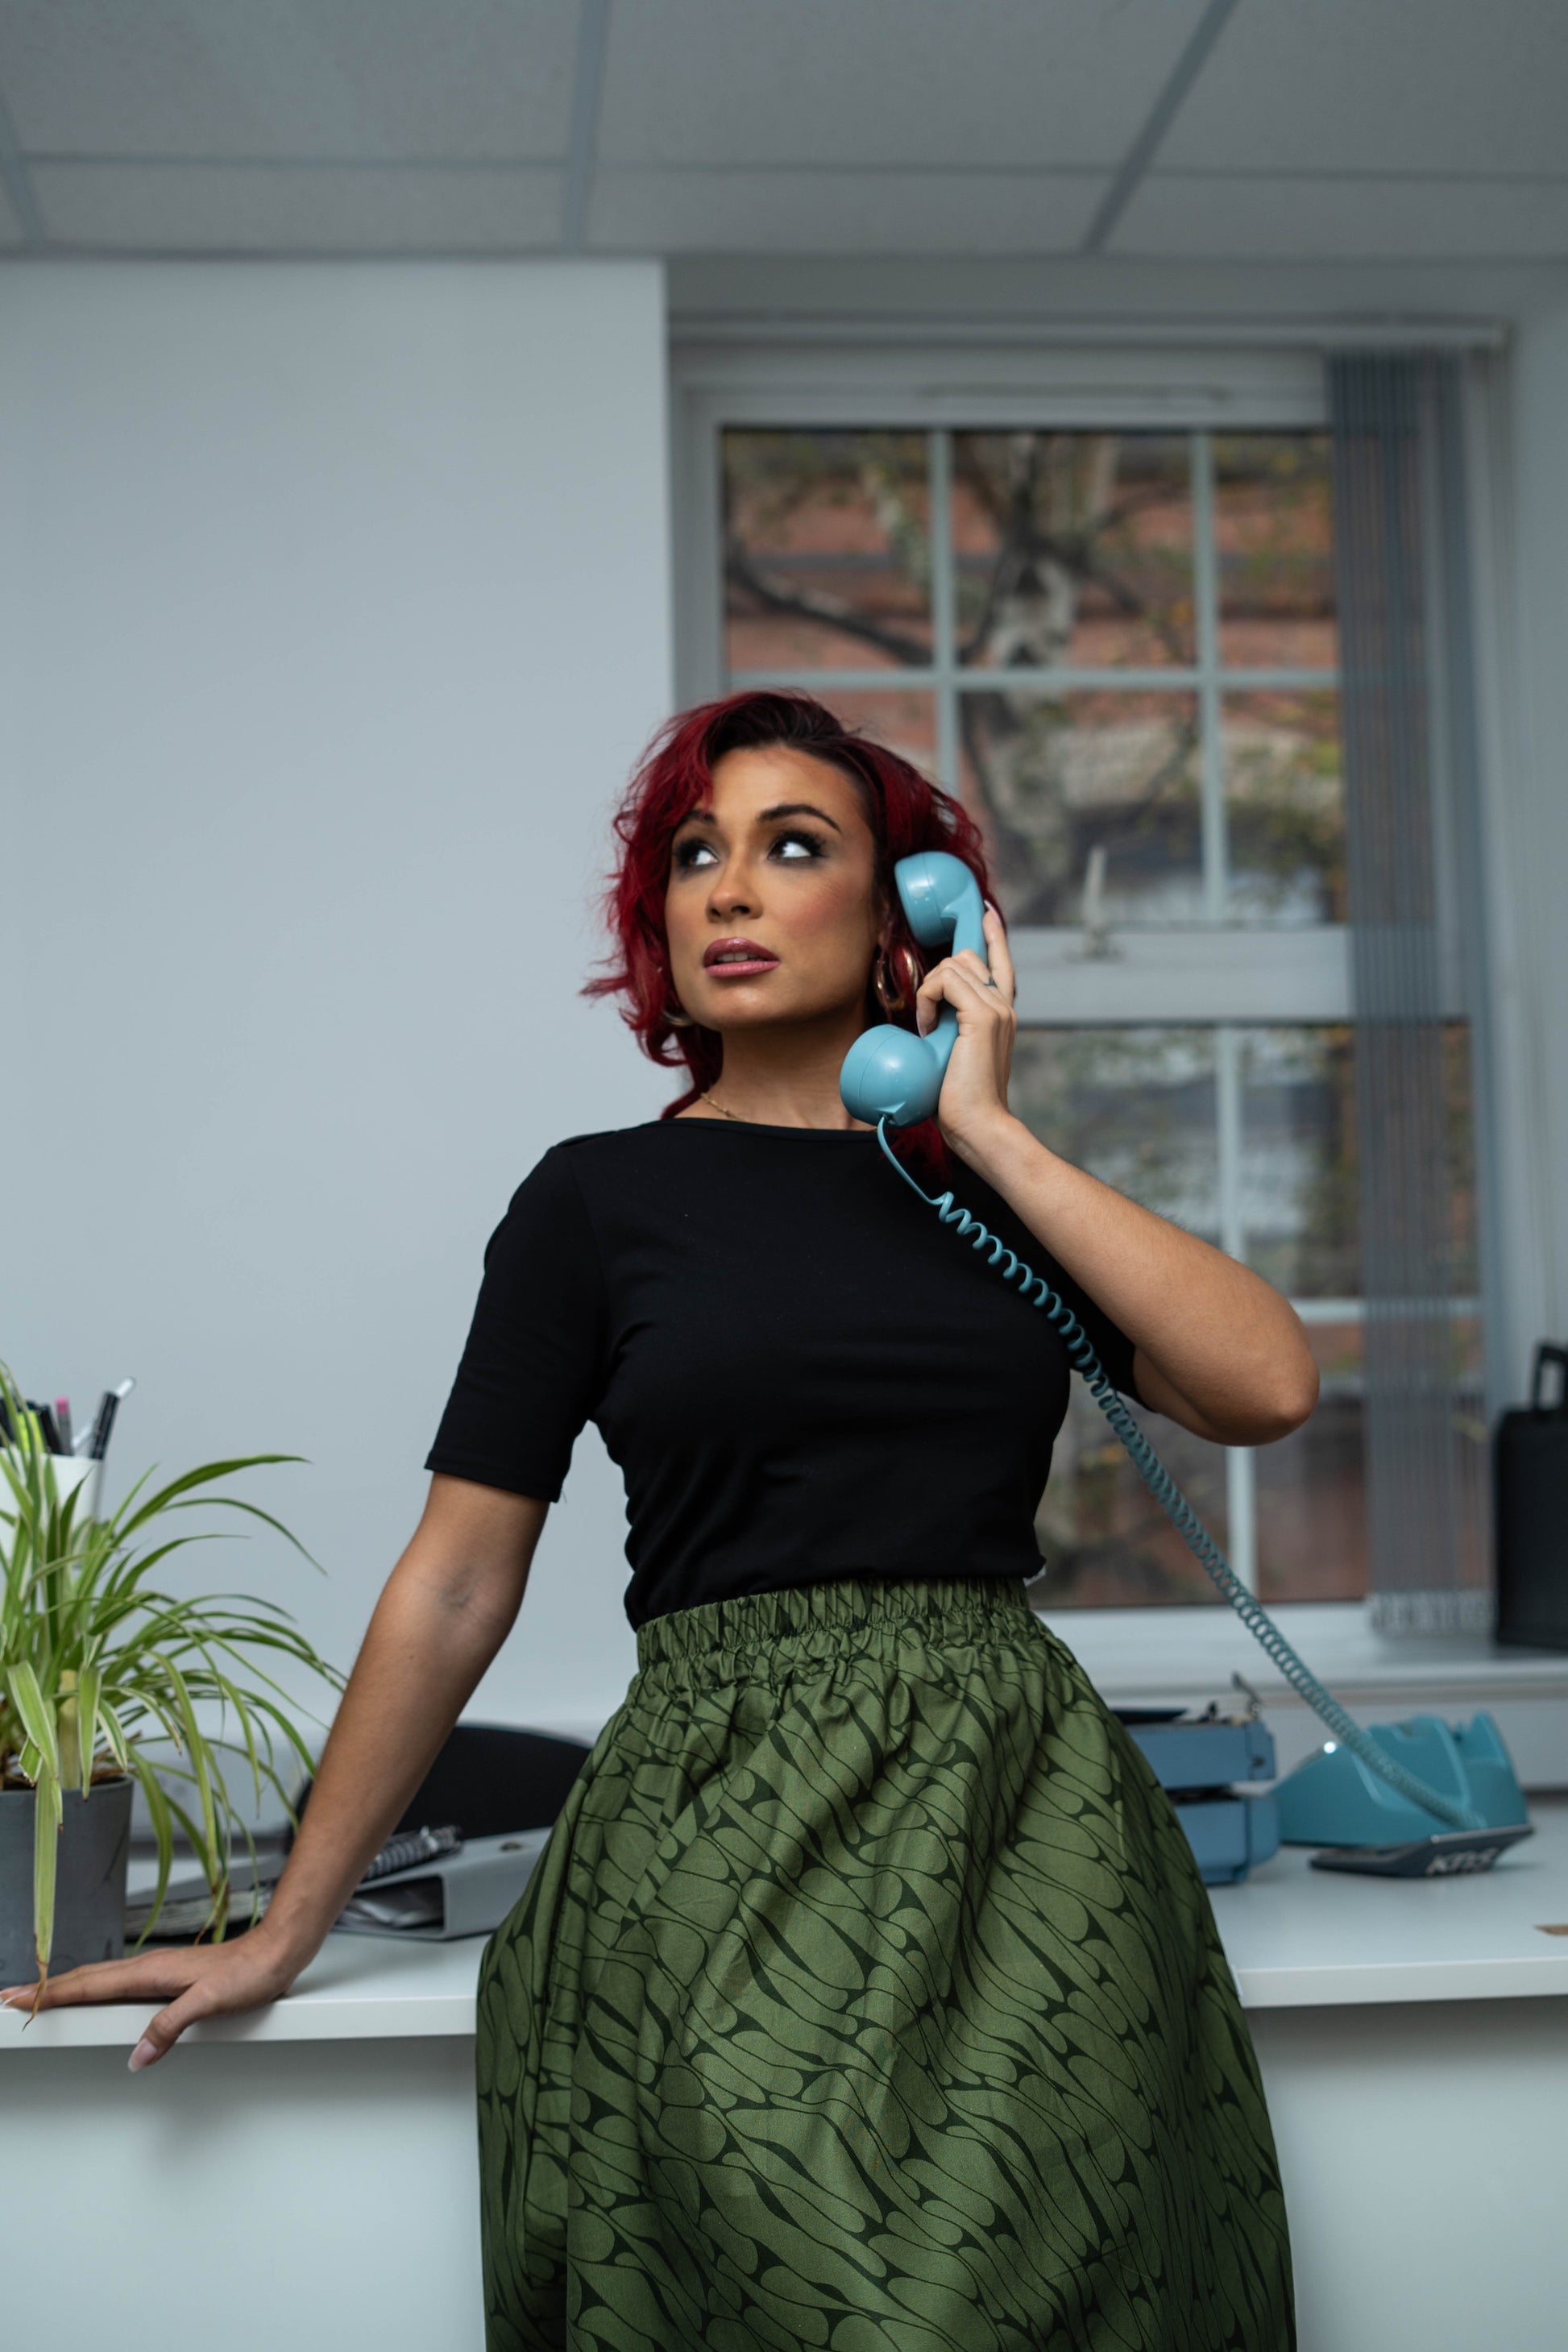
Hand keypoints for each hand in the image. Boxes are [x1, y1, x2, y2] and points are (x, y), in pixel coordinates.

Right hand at [1, 1923, 306, 2067]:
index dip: (50, 1994)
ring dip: (65, 1988)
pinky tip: (93, 1997)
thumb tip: (137, 2057)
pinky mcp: (168, 1978)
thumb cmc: (249, 1973)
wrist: (278, 1950)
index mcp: (149, 1973)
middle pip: (84, 1979)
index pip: (87, 1985)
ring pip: (99, 1980)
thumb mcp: (210, 2001)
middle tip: (8, 1998)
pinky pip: (118, 1984)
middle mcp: (147, 1968)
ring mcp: (156, 1972)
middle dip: (44, 1989)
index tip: (15, 1999)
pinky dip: (93, 1989)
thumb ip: (171, 2026)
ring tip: (38, 1996)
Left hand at [914, 900, 1017, 1160]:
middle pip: (968, 957)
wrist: (980, 1126)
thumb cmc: (960, 1101)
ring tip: (928, 1028)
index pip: (1000, 962)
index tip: (984, 912)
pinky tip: (928, 1027)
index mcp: (1002, 1013)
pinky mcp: (984, 1015)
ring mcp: (998, 1007)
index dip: (993, 934)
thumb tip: (927, 1024)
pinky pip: (946, 980)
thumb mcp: (954, 1055)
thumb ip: (950, 1031)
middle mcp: (1005, 1005)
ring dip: (929, 991)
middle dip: (938, 977)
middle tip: (928, 1019)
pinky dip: (927, 999)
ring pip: (955, 963)